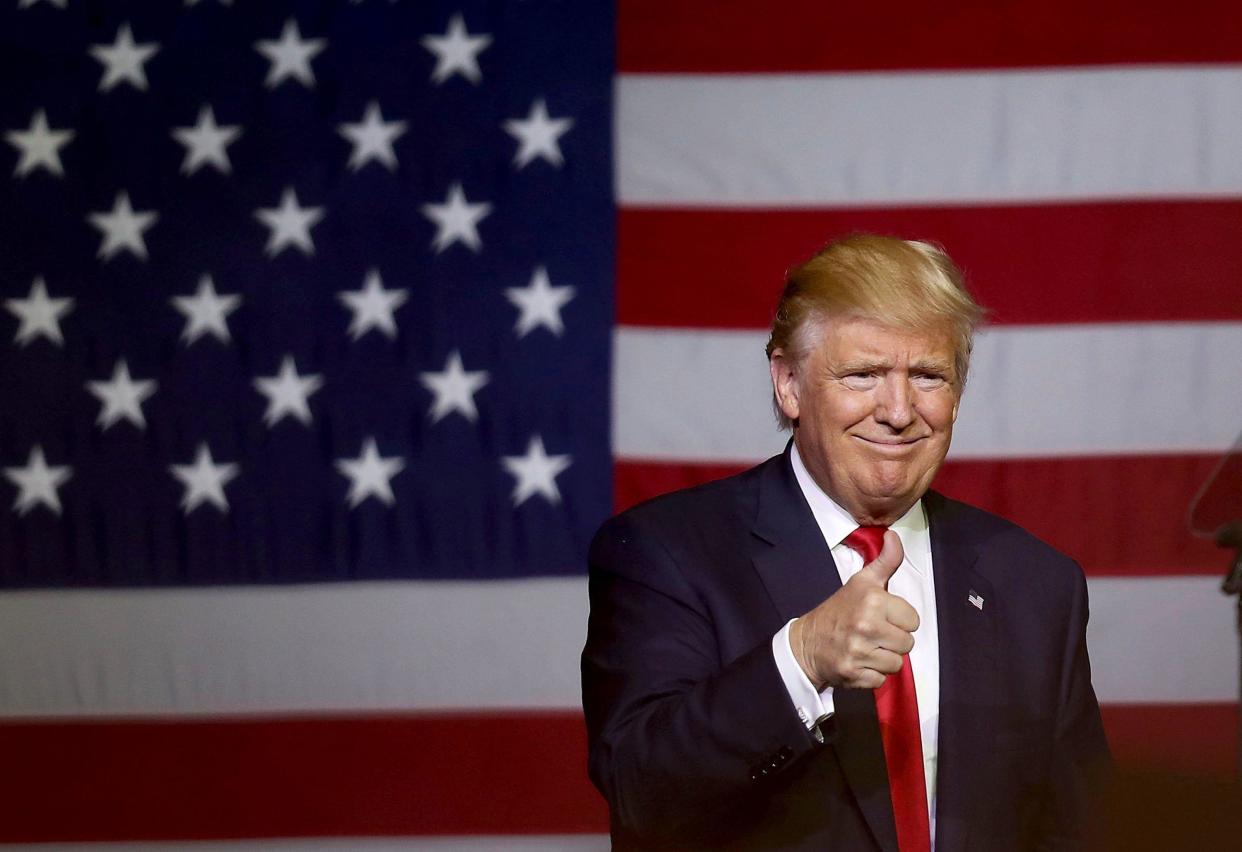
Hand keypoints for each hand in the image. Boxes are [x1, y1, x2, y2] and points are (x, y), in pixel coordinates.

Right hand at [790, 530, 918, 689]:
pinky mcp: (854, 674)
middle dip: (894, 640)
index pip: (913, 620)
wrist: (806, 642)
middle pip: (908, 643)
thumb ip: (885, 561)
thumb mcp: (861, 582)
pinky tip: (860, 662)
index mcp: (872, 600)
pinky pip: (882, 679)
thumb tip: (894, 535)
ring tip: (868, 648)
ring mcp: (860, 652)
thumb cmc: (838, 610)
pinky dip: (872, 674)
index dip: (900, 620)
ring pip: (897, 663)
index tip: (883, 617)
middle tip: (874, 634)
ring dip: (885, 658)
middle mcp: (867, 626)